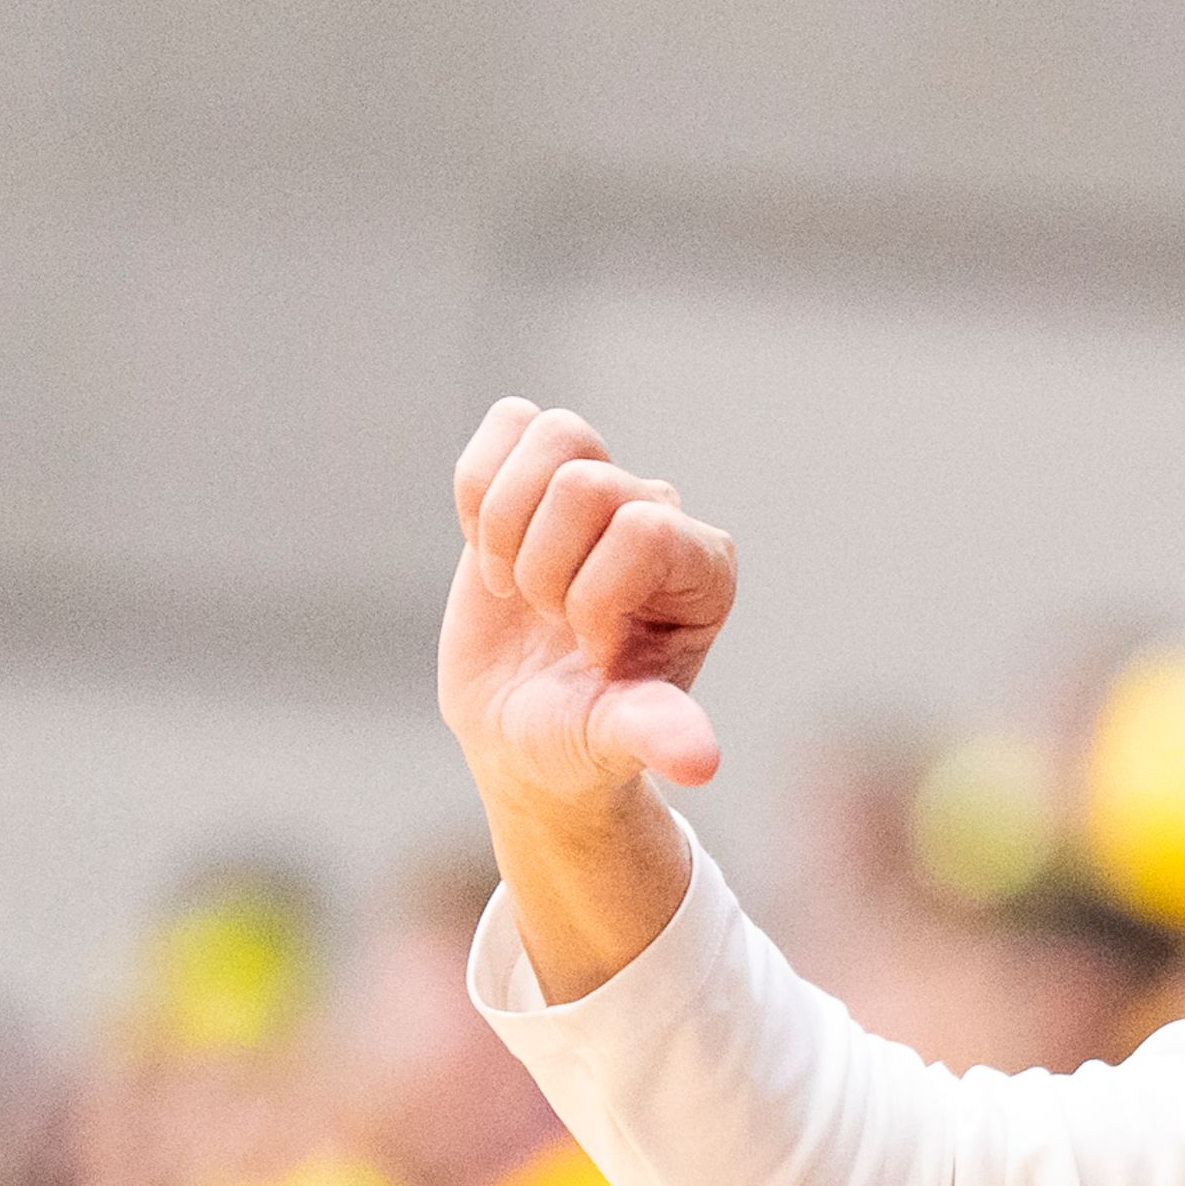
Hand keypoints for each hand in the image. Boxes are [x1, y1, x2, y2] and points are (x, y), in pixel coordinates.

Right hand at [439, 399, 734, 808]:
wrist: (521, 728)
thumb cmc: (580, 737)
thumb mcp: (613, 741)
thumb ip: (654, 734)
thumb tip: (699, 762)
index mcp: (706, 570)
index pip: (642, 530)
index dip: (591, 597)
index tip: (591, 653)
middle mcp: (664, 514)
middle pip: (586, 483)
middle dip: (542, 568)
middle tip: (548, 622)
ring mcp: (603, 486)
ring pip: (553, 434)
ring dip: (506, 524)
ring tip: (518, 586)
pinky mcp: (538, 473)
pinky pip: (507, 423)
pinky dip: (478, 491)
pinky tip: (490, 550)